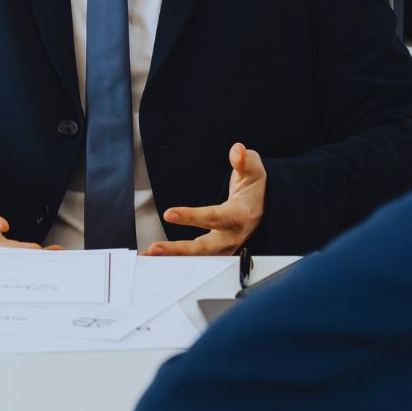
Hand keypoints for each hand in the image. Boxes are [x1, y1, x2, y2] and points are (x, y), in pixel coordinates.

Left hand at [146, 142, 266, 255]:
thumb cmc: (255, 187)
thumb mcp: (254, 169)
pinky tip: (153, 257)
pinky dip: (175, 259)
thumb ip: (245, 160)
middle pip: (205, 248)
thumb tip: (237, 150)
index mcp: (240, 215)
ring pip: (198, 258)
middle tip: (155, 248)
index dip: (191, 217)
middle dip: (179, 250)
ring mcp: (223, 247)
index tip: (169, 213)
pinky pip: (195, 258)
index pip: (214, 217)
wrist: (264, 207)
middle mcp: (232, 236)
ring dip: (172, 258)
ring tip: (147, 255)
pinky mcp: (215, 252)